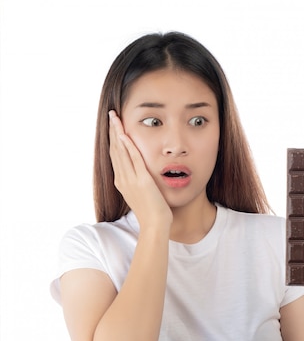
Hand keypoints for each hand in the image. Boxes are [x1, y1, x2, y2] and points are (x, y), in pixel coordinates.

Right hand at [108, 110, 172, 227]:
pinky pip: (133, 159)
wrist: (155, 226)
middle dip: (112, 131)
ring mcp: (130, 180)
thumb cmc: (153, 213)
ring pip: (120, 151)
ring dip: (117, 133)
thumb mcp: (143, 195)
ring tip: (115, 117)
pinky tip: (125, 134)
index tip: (113, 125)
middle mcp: (122, 179)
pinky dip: (128, 145)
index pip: (116, 155)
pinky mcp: (142, 180)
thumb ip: (140, 183)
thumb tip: (143, 176)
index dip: (113, 139)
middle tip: (111, 115)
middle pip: (114, 150)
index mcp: (122, 182)